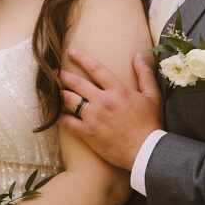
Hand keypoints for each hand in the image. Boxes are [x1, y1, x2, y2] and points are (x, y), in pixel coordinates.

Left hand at [59, 49, 162, 170]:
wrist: (146, 152)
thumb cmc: (150, 124)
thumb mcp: (152, 96)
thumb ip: (145, 74)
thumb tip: (138, 56)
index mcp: (118, 91)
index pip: (96, 68)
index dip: (82, 58)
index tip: (72, 52)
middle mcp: (103, 101)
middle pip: (76, 83)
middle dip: (62, 75)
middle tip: (53, 71)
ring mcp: (93, 117)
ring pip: (69, 100)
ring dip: (58, 93)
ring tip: (52, 90)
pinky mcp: (87, 132)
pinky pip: (67, 122)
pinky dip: (59, 117)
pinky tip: (55, 113)